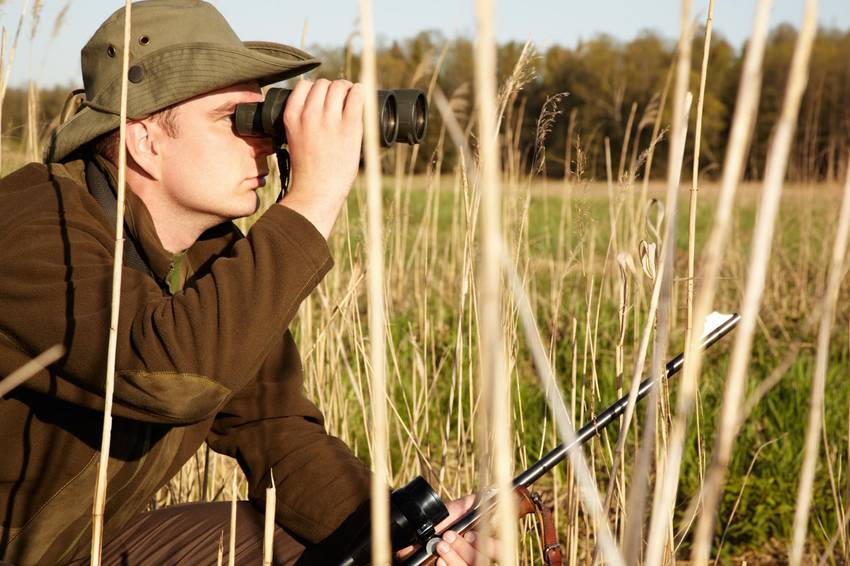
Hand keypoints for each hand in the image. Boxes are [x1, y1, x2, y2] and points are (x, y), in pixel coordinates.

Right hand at [279, 78, 362, 238]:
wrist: (317, 190)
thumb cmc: (308, 169)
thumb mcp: (294, 137)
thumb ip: (302, 119)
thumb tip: (320, 102)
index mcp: (292, 116)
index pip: (304, 85)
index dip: (315, 89)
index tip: (322, 98)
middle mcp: (310, 114)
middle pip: (323, 84)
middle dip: (332, 89)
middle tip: (339, 100)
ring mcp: (330, 120)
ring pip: (339, 86)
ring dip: (346, 89)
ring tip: (350, 98)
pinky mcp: (350, 126)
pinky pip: (357, 96)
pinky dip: (359, 92)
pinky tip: (360, 95)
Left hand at [396, 495, 499, 565]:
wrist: (414, 534)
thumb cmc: (438, 521)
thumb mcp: (456, 509)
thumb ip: (476, 504)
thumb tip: (493, 494)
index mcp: (482, 541)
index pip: (499, 549)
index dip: (490, 545)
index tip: (470, 534)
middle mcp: (475, 556)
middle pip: (483, 561)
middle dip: (465, 549)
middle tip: (448, 535)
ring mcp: (463, 565)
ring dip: (454, 557)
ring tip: (439, 545)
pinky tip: (438, 560)